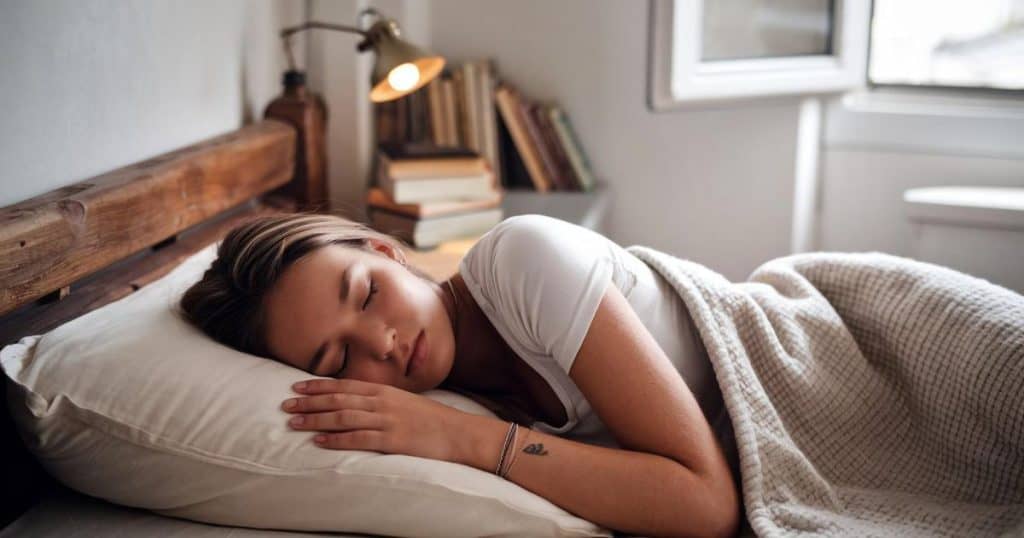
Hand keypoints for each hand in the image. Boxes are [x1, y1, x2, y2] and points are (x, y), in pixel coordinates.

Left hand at [282, 378, 467, 461]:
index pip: (344, 385)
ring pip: (342, 417)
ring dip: (315, 419)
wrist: (458, 432)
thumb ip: (382, 401)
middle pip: (338, 400)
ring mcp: (386, 421)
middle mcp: (382, 402)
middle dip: (309, 401)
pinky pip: (357, 439)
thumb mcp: (405, 401)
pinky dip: (335, 439)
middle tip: (286, 403)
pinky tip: (318, 440)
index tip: (298, 385)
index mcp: (385, 391)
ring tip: (294, 421)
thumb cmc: (432, 419)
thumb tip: (358, 402)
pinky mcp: (391, 440)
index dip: (319, 385)